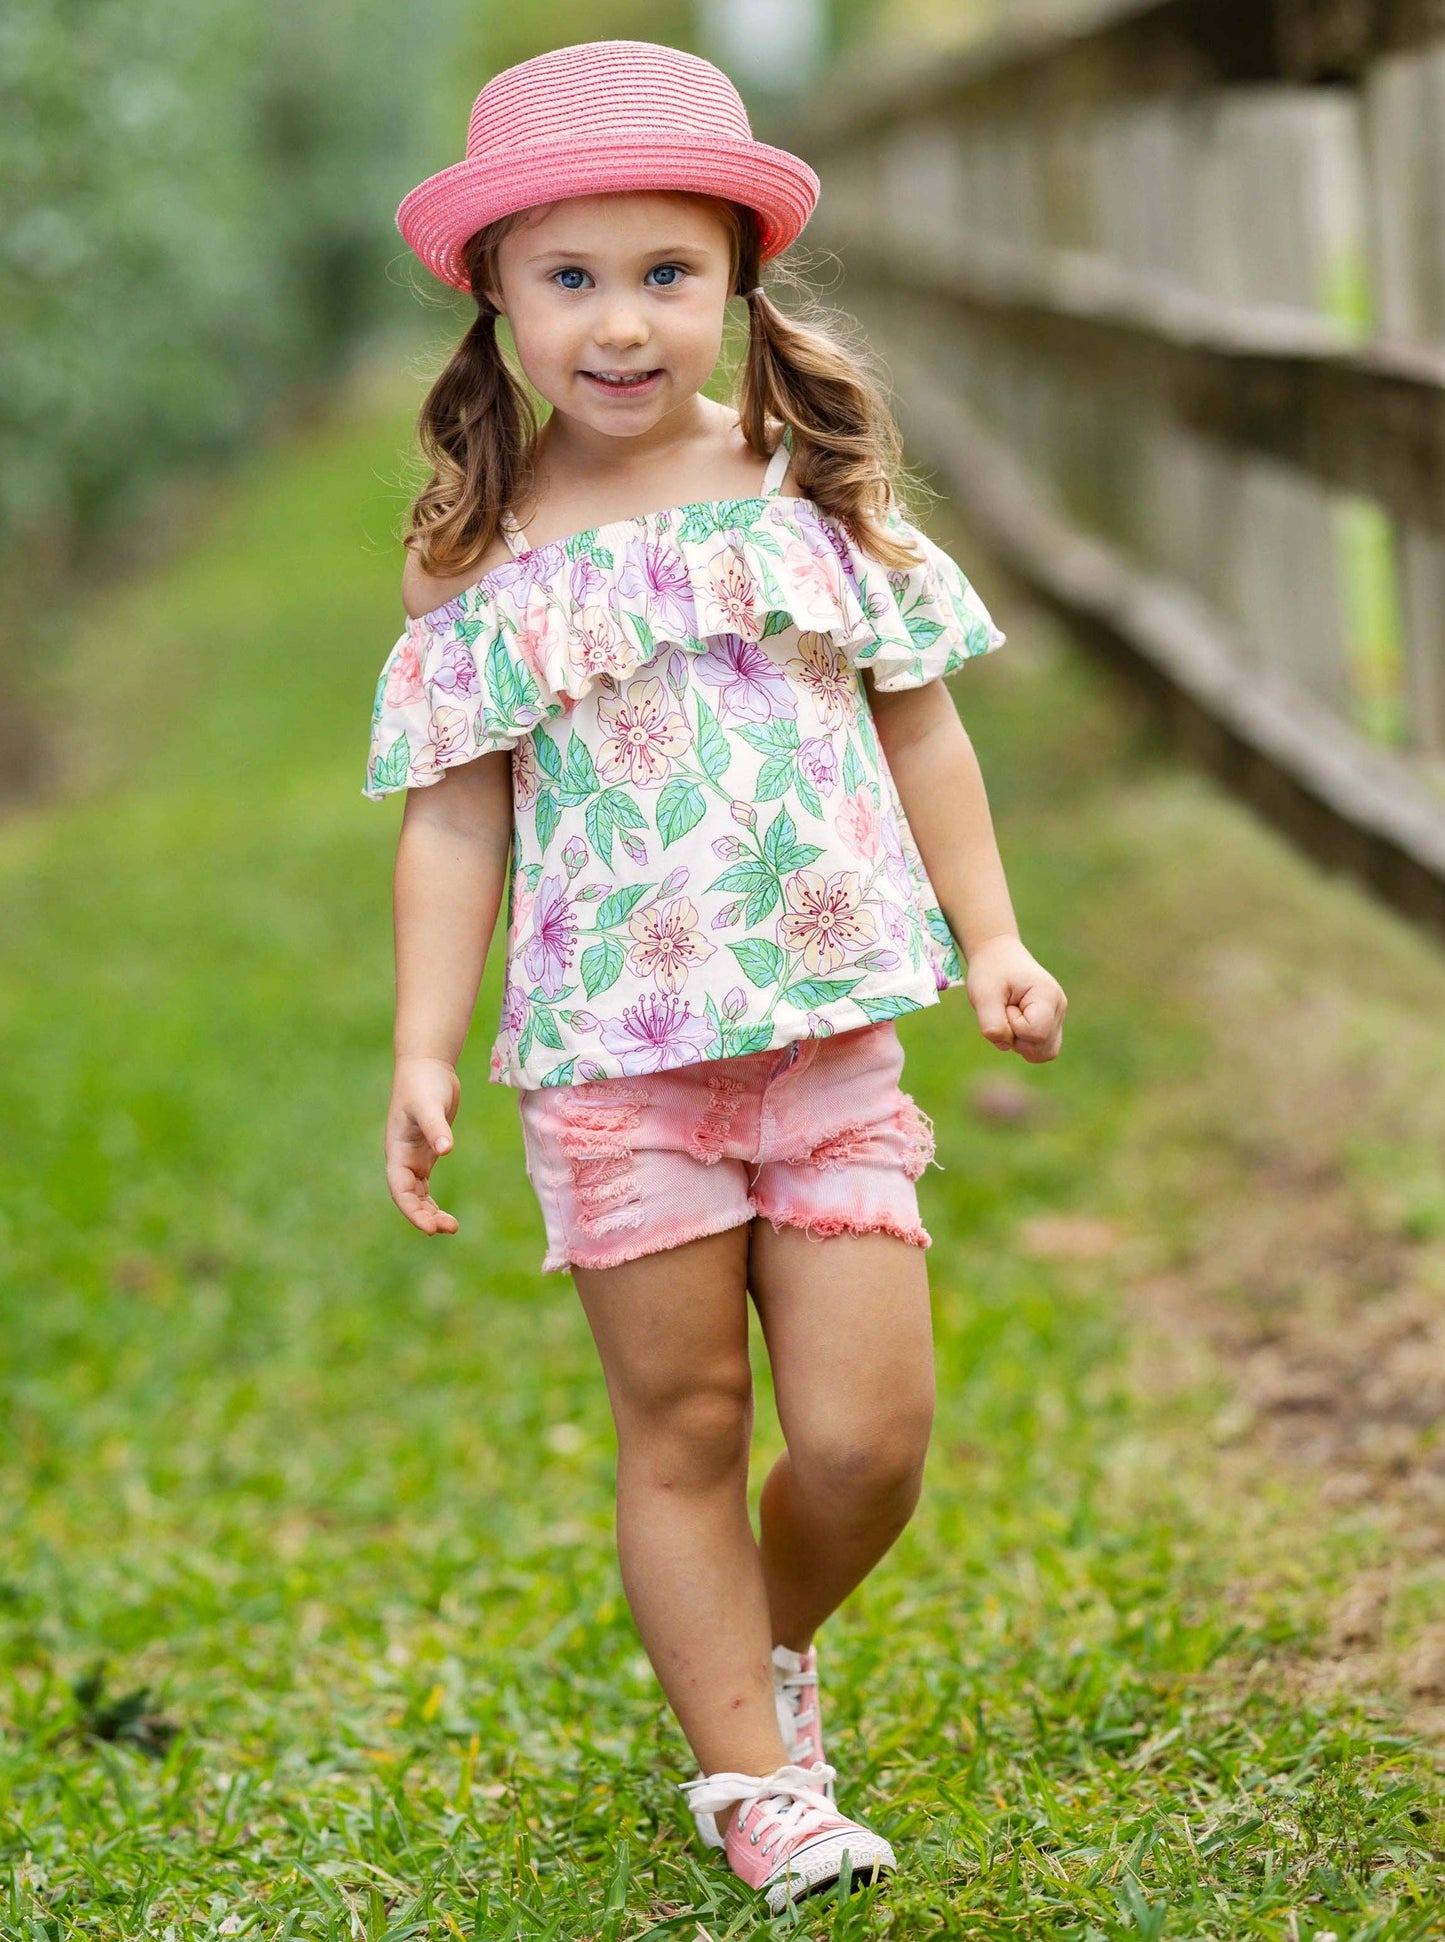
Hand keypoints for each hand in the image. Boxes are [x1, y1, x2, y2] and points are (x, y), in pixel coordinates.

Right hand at [386, 1056, 461, 1232]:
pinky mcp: (427, 1152)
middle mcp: (403, 1158)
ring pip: (418, 1194)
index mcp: (397, 1151)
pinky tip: (445, 1214)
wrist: (427, 1067)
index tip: (430, 1227)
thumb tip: (446, 1150)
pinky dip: (432, 1201)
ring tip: (452, 1227)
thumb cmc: (424, 1084)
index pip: (400, 1189)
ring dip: (430, 1212)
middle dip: (425, 1216)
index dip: (413, 1210)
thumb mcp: (429, 1104)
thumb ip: (436, 1127)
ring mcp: (414, 1157)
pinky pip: (426, 1185)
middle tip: (449, 1228)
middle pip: (409, 1197)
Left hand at [965, 934, 1066, 1062]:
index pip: (1035, 1033)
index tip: (1005, 1004)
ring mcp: (1057, 1017)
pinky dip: (1023, 1043)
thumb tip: (1005, 1045)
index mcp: (1048, 995)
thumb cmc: (991, 972)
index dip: (1013, 1026)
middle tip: (1006, 1011)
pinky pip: (1041, 1050)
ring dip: (1019, 1043)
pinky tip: (1014, 1023)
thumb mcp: (983, 995)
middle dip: (1016, 1038)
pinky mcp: (1051, 1024)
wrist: (998, 955)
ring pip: (1043, 1053)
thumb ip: (992, 1024)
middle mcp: (1059, 1008)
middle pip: (1042, 1049)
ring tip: (1010, 1016)